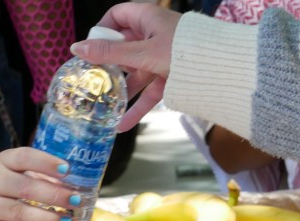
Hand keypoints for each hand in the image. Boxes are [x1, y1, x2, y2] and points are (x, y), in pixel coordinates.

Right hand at [0, 147, 83, 220]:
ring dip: (47, 219)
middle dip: (54, 195)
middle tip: (75, 202)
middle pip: (25, 187)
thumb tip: (77, 190)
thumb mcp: (18, 177)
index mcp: (4, 162)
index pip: (24, 157)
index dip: (46, 162)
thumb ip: (42, 178)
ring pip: (19, 212)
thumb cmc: (7, 192)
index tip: (67, 170)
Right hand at [71, 4, 181, 130]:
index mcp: (147, 18)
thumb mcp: (142, 53)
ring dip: (121, 91)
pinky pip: (149, 92)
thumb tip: (77, 48)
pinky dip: (138, 106)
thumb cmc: (183, 51)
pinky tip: (123, 124)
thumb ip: (110, 53)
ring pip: (135, 74)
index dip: (102, 28)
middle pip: (124, 48)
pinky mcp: (170, 79)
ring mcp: (162, 58)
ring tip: (104, 108)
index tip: (90, 47)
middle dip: (109, 66)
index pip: (118, 15)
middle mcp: (154, 36)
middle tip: (92, 80)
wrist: (222, 70)